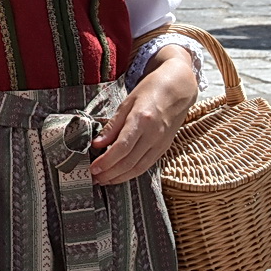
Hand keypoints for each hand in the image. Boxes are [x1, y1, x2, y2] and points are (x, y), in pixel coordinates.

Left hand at [89, 48, 198, 185]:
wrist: (178, 89)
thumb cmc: (150, 91)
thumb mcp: (127, 102)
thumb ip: (112, 125)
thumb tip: (97, 144)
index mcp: (141, 120)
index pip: (121, 147)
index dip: (106, 161)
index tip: (93, 168)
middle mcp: (153, 134)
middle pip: (129, 161)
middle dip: (109, 173)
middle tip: (94, 178)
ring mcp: (161, 143)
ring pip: (139, 168)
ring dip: (120, 177)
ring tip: (104, 180)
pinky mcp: (164, 148)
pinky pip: (147, 165)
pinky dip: (133, 173)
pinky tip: (120, 175)